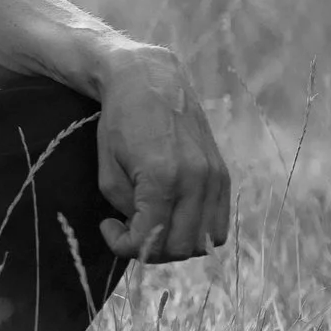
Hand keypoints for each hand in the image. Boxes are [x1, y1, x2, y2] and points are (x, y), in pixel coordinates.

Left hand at [93, 44, 230, 261]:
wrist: (149, 80)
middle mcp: (196, 181)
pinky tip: (174, 216)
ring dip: (177, 244)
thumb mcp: (107, 168)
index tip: (108, 227)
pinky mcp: (223, 174)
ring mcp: (214, 178)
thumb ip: (126, 208)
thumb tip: (143, 232)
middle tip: (129, 231)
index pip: (150, 239)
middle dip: (151, 250)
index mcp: (162, 178)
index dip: (124, 245)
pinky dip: (198, 232)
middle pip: (181, 248)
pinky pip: (219, 222)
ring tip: (153, 224)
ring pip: (205, 241)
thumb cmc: (120, 121)